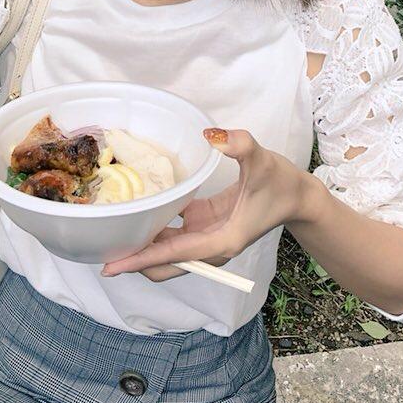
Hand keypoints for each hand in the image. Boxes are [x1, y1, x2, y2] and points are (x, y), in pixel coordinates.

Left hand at [101, 128, 325, 282]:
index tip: (112, 267)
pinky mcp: (205, 225)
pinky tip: (137, 214)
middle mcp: (211, 247)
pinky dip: (156, 231)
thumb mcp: (262, 160)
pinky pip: (174, 235)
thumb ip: (239, 145)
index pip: (174, 254)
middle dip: (136, 262)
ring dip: (143, 247)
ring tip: (112, 232)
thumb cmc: (281, 183)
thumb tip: (212, 135)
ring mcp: (207, 238)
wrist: (299, 197)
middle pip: (165, 265)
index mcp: (222, 241)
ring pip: (167, 253)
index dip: (142, 260)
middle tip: (103, 250)